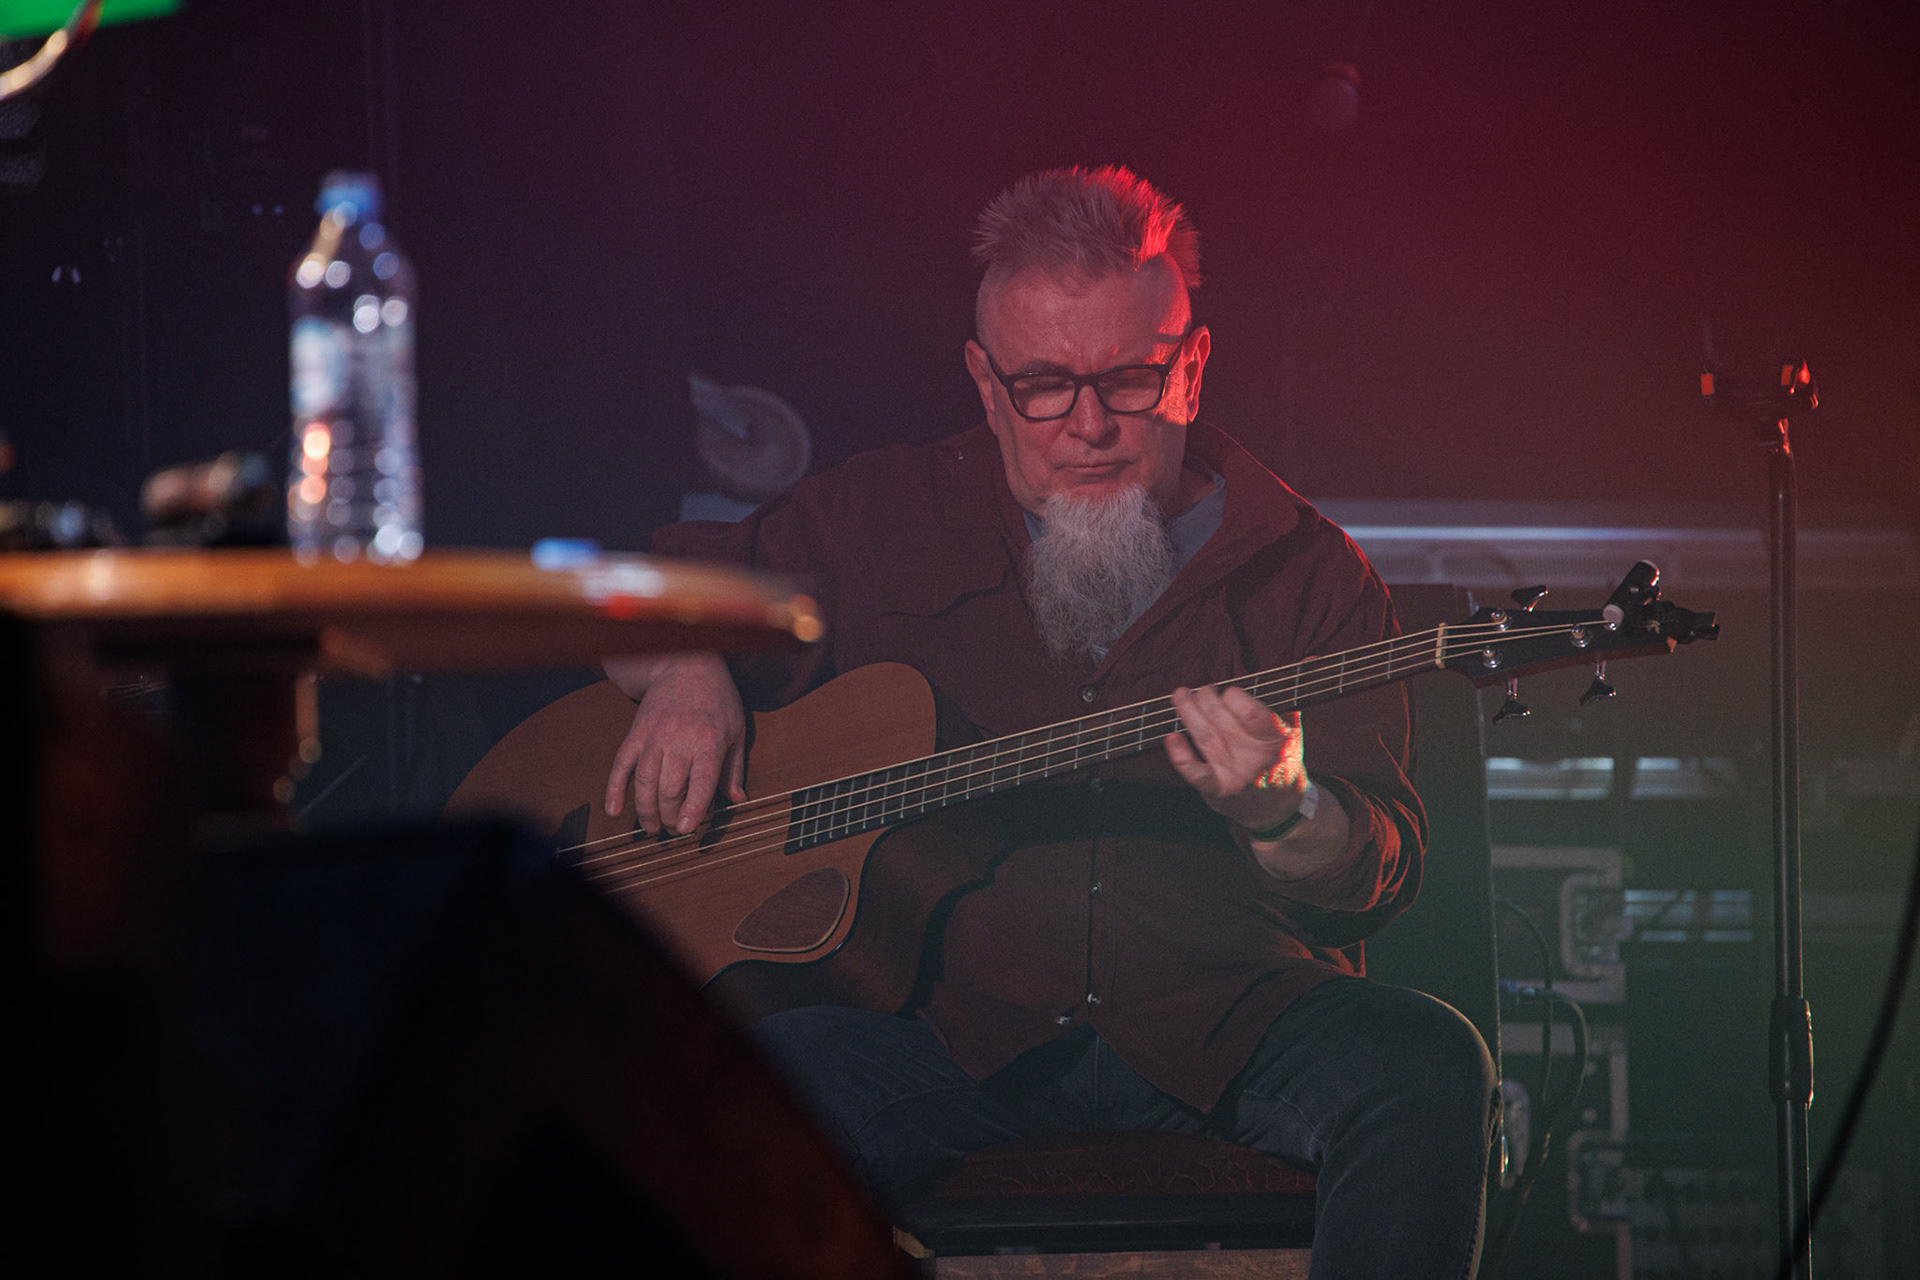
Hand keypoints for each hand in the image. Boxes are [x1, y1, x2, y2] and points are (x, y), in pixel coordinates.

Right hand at [603, 652, 746, 834]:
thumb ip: (734, 768)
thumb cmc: (718, 700)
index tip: (685, 830)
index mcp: (709, 742)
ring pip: (644, 782)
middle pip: (669, 788)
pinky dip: (614, 788)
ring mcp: (654, 736)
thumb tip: (737, 800)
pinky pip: (620, 764)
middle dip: (669, 816)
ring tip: (651, 828)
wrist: (686, 664)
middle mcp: (679, 740)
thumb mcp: (737, 730)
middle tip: (672, 830)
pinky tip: (613, 809)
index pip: (701, 782)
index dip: (692, 809)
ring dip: (645, 810)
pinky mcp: (635, 733)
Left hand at [1164, 684, 1305, 832]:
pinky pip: (1194, 771)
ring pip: (1206, 739)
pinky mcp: (1217, 790)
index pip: (1254, 715)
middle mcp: (1256, 759)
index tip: (1230, 691)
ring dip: (1189, 714)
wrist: (1278, 809)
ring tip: (1180, 695)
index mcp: (1277, 741)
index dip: (1236, 699)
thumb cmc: (1282, 760)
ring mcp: (1235, 775)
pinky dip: (1180, 755)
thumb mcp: (1293, 730)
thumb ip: (1291, 695)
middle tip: (1204, 689)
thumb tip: (1309, 658)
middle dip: (1208, 700)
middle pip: (1223, 722)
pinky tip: (1171, 737)